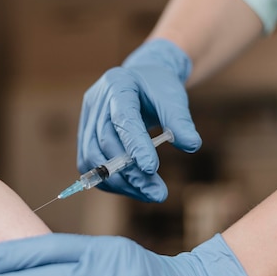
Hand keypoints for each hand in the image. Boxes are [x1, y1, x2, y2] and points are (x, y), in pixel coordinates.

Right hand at [78, 38, 201, 201]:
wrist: (140, 81)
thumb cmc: (157, 88)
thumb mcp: (173, 97)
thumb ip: (180, 121)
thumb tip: (192, 145)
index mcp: (117, 84)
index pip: (122, 118)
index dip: (134, 145)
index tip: (151, 170)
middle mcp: (96, 102)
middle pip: (105, 143)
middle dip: (130, 172)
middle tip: (157, 193)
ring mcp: (86, 120)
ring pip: (92, 158)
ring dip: (119, 182)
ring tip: (149, 194)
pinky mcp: (85, 137)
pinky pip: (90, 165)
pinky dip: (110, 181)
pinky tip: (135, 188)